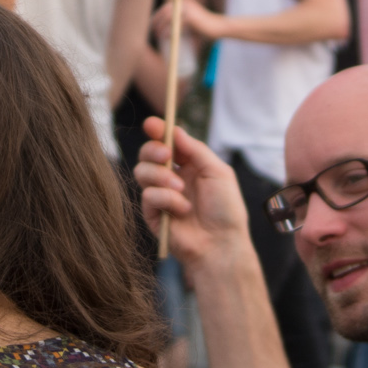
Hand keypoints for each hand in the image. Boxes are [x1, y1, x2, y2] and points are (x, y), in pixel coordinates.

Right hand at [132, 116, 251, 268]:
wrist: (221, 243)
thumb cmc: (226, 209)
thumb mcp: (217, 172)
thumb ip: (196, 150)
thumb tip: (175, 130)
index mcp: (189, 166)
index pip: (168, 143)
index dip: (158, 132)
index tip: (152, 124)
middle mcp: (171, 178)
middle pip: (148, 154)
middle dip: (152, 150)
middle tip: (165, 156)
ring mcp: (160, 195)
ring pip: (141, 172)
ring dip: (161, 177)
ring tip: (180, 189)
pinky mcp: (152, 214)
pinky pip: (148, 196)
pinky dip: (166, 199)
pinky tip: (182, 210)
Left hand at [150, 0, 222, 42]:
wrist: (220, 27)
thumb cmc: (206, 28)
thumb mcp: (191, 24)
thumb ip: (181, 25)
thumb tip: (167, 34)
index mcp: (185, 3)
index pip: (166, 7)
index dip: (157, 16)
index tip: (152, 25)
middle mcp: (186, 4)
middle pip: (165, 11)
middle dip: (156, 21)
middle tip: (153, 31)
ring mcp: (188, 10)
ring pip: (168, 17)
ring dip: (160, 27)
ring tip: (157, 36)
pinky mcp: (191, 18)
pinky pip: (175, 25)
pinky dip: (169, 32)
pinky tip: (165, 38)